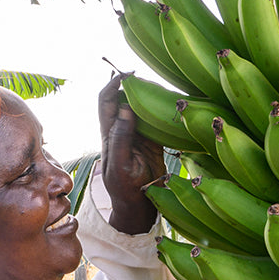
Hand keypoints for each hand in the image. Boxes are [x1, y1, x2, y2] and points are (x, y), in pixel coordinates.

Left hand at [98, 72, 164, 233]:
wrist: (138, 205)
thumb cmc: (124, 188)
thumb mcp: (120, 165)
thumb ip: (121, 138)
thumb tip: (124, 108)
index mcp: (109, 132)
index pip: (106, 99)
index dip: (113, 83)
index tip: (128, 74)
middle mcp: (122, 128)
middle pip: (123, 97)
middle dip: (134, 84)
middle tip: (150, 79)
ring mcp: (138, 133)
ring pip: (141, 105)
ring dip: (150, 95)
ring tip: (163, 90)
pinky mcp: (153, 139)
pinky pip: (157, 118)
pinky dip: (163, 109)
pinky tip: (172, 103)